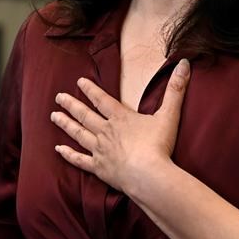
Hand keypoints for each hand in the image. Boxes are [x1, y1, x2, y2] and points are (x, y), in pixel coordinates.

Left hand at [51, 59, 190, 193]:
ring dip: (65, 124)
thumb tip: (184, 64)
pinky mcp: (98, 168)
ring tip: (53, 116)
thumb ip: (176, 89)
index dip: (90, 90)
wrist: (148, 174)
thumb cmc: (159, 146)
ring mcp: (100, 150)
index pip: (102, 100)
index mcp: (120, 118)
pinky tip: (58, 150)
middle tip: (58, 97)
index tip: (78, 82)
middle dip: (71, 104)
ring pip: (78, 134)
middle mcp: (106, 132)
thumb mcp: (169, 114)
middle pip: (85, 115)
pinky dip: (68, 155)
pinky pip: (79, 160)